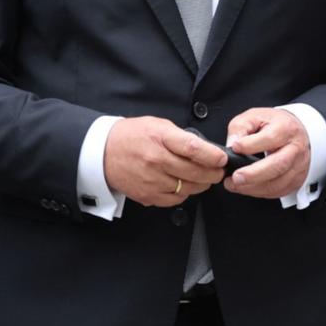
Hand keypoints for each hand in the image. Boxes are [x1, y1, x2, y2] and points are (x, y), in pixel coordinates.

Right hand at [104, 116, 226, 207]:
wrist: (103, 152)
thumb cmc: (132, 136)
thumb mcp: (158, 125)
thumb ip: (181, 137)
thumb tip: (206, 149)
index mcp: (160, 138)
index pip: (193, 148)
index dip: (212, 156)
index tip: (221, 158)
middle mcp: (156, 160)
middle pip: (194, 172)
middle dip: (212, 173)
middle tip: (217, 172)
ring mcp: (152, 180)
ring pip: (188, 188)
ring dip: (200, 185)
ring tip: (202, 178)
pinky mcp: (148, 195)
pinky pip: (175, 199)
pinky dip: (184, 194)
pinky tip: (183, 186)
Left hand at [221, 107, 310, 199]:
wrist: (295, 132)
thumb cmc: (274, 124)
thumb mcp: (255, 117)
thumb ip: (240, 128)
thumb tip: (231, 145)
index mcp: (285, 129)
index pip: (270, 138)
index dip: (251, 145)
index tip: (235, 148)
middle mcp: (295, 148)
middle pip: (278, 165)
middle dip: (254, 174)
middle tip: (236, 177)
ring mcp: (298, 166)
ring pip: (278, 182)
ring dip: (254, 187)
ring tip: (235, 185)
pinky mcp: (295, 180)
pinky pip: (278, 191)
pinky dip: (260, 192)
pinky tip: (246, 188)